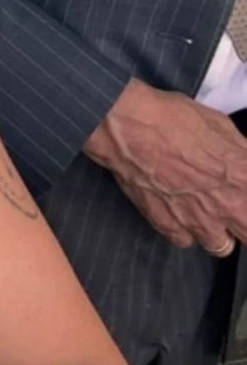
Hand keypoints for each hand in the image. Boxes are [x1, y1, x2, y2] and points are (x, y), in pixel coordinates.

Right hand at [84, 77, 246, 253]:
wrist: (129, 126)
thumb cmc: (173, 118)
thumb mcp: (220, 124)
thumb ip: (240, 151)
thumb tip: (243, 160)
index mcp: (243, 177)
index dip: (245, 192)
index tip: (239, 187)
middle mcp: (225, 205)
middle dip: (242, 221)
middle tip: (232, 205)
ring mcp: (195, 219)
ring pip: (220, 246)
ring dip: (218, 232)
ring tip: (208, 215)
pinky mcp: (166, 224)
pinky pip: (184, 241)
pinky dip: (184, 231)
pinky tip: (180, 214)